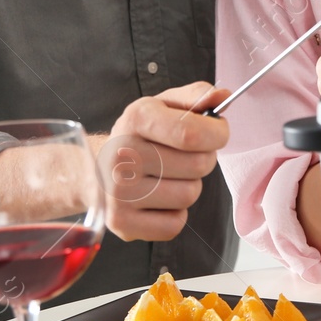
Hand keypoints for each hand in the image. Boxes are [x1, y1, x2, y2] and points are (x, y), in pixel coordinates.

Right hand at [100, 82, 229, 242]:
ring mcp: (118, 192)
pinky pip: (174, 224)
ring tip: (168, 176)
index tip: (217, 133)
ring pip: (189, 195)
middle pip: (198, 166)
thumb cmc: (142, 135)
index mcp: (137, 119)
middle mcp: (123, 154)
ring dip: (189, 186)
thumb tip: (222, 96)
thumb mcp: (165, 105)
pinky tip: (158, 199)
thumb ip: (197, 96)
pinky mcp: (121, 222)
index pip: (192, 133)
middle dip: (203, 160)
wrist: (99, 169)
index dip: (217, 134)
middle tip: (185, 156)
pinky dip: (174, 214)